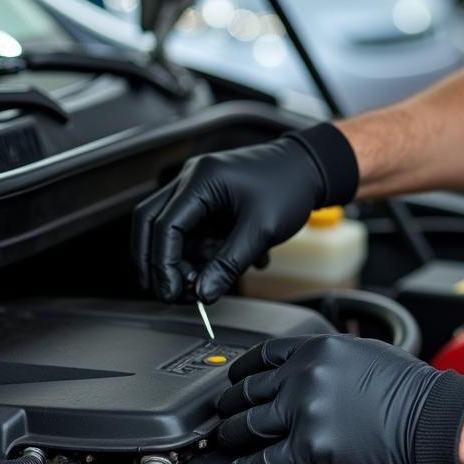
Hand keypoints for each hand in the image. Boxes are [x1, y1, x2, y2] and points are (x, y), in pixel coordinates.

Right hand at [131, 124, 357, 302]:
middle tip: (171, 292)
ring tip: (210, 279)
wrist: (311, 169)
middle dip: (157, 262)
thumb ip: (228, 264)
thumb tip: (203, 294)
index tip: (171, 291)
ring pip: (172, 231)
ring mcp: (198, 190)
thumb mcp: (261, 230)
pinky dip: (204, 253)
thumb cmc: (291, 187)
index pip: (164, 226)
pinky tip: (229, 263)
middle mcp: (192, 181)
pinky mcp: (209, 202)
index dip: (163, 264)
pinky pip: (194, 232)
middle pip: (151, 224)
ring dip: (185, 261)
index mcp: (200, 180)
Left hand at [217, 335, 463, 463]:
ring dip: (232, 434)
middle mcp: (306, 375)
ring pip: (249, 424)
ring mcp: (305, 411)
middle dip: (229, 404)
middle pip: (249, 390)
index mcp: (319, 349)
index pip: (264, 355)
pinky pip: (266, 459)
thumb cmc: (410, 391)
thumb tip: (310, 371)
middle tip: (222, 413)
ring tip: (226, 440)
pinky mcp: (310, 447)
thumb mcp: (366, 354)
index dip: (242, 369)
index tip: (234, 379)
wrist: (431, 421)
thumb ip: (330, 360)